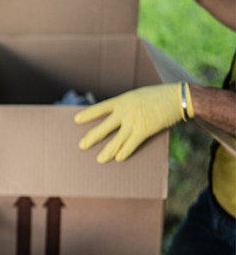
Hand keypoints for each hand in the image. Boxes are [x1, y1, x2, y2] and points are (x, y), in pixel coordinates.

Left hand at [74, 83, 192, 162]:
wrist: (177, 97)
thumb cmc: (159, 96)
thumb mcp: (137, 95)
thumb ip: (127, 105)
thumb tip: (118, 115)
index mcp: (122, 100)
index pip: (100, 108)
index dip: (88, 115)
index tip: (76, 120)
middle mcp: (124, 111)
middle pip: (104, 127)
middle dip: (92, 137)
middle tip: (82, 146)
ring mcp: (133, 121)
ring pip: (116, 139)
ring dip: (107, 151)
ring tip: (99, 159)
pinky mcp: (144, 130)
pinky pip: (131, 144)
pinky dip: (125, 152)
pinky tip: (119, 158)